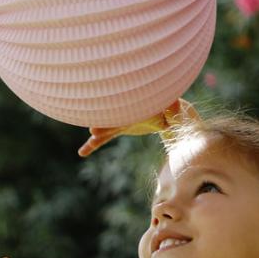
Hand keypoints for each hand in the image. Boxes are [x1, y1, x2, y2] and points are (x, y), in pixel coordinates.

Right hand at [76, 98, 200, 156]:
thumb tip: (176, 107)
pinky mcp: (118, 128)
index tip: (111, 117)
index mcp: (134, 105)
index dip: (116, 112)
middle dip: (103, 124)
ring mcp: (118, 120)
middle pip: (111, 118)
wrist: (161, 109)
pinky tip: (82, 152)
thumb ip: (172, 106)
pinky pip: (104, 138)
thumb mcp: (170, 105)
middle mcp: (123, 111)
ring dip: (97, 136)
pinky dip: (93, 144)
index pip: (124, 108)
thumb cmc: (165, 105)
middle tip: (94, 130)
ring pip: (105, 129)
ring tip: (87, 145)